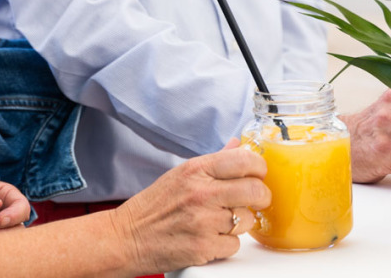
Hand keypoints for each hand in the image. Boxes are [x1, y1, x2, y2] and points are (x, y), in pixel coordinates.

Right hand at [110, 139, 269, 273]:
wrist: (128, 237)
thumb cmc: (154, 206)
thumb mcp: (180, 174)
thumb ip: (214, 161)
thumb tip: (238, 144)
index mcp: (195, 170)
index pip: (245, 160)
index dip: (259, 168)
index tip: (259, 174)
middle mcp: (201, 193)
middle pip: (255, 190)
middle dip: (262, 196)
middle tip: (257, 200)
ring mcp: (203, 221)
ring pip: (248, 220)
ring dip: (241, 223)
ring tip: (222, 221)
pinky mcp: (204, 247)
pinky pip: (235, 245)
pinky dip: (227, 244)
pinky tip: (212, 237)